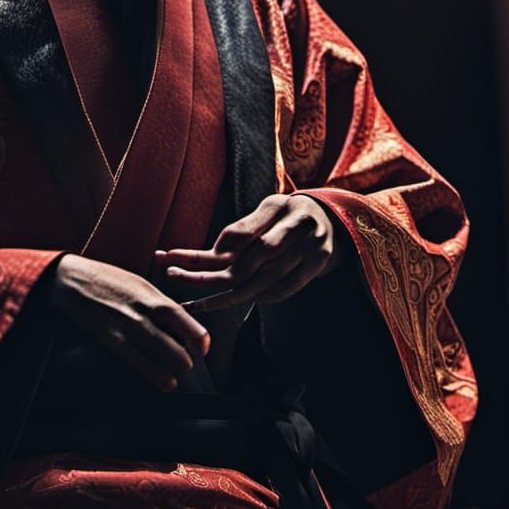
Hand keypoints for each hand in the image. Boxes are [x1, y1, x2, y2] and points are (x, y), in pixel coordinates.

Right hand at [47, 254, 209, 390]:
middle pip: (180, 351)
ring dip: (174, 373)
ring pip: (164, 363)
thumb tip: (179, 329)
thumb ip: (159, 305)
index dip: (200, 341)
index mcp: (153, 296)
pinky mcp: (112, 342)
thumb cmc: (106, 281)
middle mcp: (144, 314)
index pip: (188, 323)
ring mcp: (128, 330)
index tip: (203, 349)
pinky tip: (162, 380)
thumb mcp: (139, 284)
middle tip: (184, 363)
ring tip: (173, 376)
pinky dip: (156, 377)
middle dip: (186, 361)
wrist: (70, 281)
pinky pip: (141, 367)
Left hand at [156, 194, 337, 313]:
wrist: (335, 219)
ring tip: (192, 303)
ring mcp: (310, 253)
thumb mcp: (270, 205)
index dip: (208, 251)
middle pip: (248, 264)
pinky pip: (281, 291)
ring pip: (261, 284)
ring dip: (224, 296)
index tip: (173, 255)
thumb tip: (216, 253)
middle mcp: (298, 233)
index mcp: (282, 209)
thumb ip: (245, 227)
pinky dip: (255, 298)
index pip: (240, 236)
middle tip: (173, 276)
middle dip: (208, 277)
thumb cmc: (291, 211)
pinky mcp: (315, 269)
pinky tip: (228, 300)